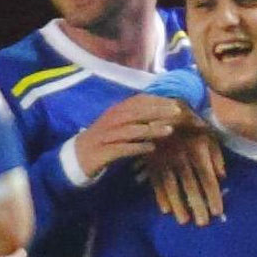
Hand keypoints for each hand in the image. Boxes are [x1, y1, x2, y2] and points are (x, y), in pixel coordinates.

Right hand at [74, 95, 192, 181]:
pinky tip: (150, 148)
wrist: (78, 155)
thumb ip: (136, 117)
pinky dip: (137, 147)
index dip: (157, 100)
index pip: (138, 101)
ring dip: (151, 129)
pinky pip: (123, 148)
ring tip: (169, 130)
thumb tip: (160, 111)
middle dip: (158, 111)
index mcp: (116, 111)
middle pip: (137, 112)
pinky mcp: (105, 151)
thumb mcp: (118, 124)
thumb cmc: (104, 139)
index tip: (175, 102)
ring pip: (132, 130)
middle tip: (178, 112)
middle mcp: (112, 120)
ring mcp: (108, 135)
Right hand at [145, 124, 225, 225]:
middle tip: (202, 223)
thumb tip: (222, 177)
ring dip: (179, 205)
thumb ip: (216, 155)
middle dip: (197, 205)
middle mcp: (182, 157)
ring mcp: (166, 159)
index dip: (213, 195)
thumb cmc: (192, 123)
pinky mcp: (152, 160)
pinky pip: (156, 181)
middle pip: (191, 185)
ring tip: (184, 221)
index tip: (217, 212)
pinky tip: (165, 210)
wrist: (165, 107)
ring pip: (173, 185)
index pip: (207, 177)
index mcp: (198, 150)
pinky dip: (160, 196)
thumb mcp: (208, 134)